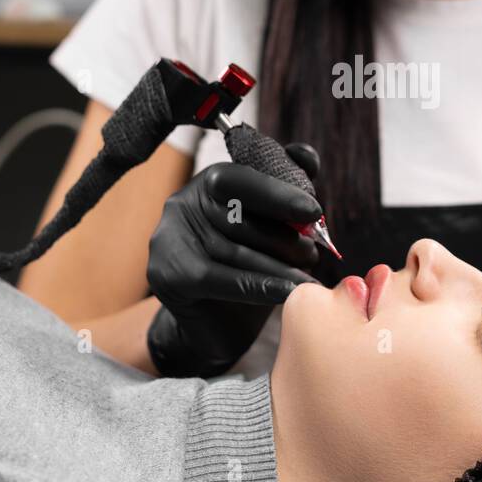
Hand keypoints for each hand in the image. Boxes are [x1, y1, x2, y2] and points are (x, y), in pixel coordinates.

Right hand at [146, 143, 321, 376]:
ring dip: (278, 265)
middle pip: (239, 216)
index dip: (278, 193)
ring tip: (307, 277)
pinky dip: (261, 286)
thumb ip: (288, 187)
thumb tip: (307, 156)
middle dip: (283, 236)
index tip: (313, 211)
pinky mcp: (168, 275)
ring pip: (234, 250)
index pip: (241, 178)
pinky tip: (290, 292)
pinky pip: (221, 278)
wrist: (217, 326)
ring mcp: (170, 240)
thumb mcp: (272, 225)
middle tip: (313, 253)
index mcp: (208, 183)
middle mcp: (183, 205)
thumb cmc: (251, 267)